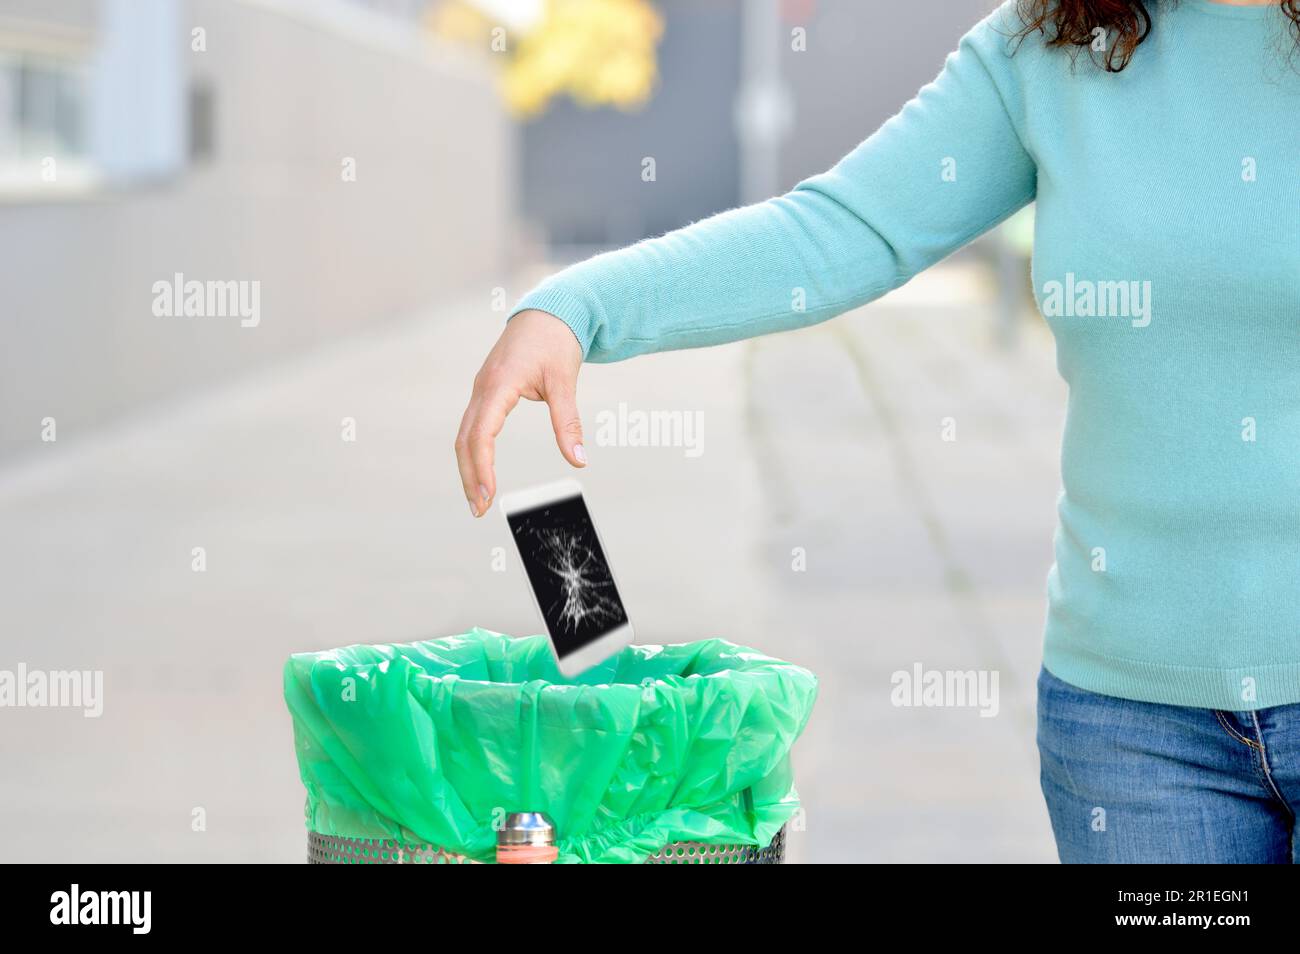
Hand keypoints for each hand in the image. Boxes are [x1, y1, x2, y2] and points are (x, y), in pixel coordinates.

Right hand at [455, 309, 584, 515]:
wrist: (548, 311)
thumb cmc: (556, 343)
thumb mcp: (565, 382)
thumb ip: (568, 422)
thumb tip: (580, 461)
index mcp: (498, 385)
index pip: (481, 435)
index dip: (482, 467)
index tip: (489, 495)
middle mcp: (483, 388)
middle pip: (465, 440)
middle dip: (470, 476)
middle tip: (479, 510)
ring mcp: (481, 389)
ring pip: (465, 434)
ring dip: (469, 467)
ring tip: (479, 498)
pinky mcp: (487, 391)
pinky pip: (473, 425)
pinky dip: (473, 451)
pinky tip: (481, 471)